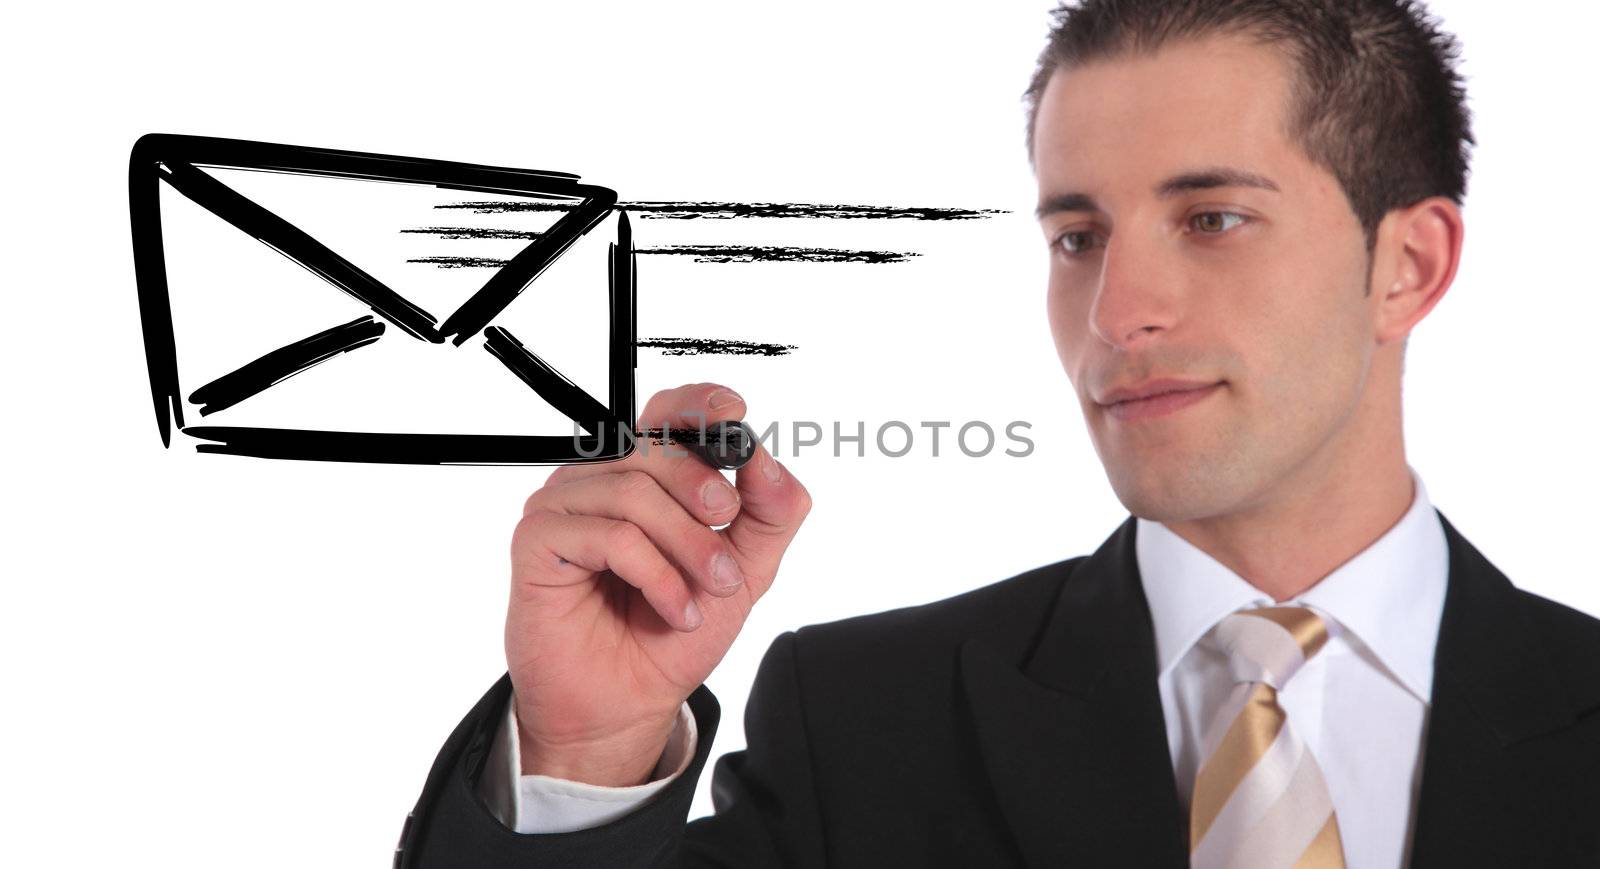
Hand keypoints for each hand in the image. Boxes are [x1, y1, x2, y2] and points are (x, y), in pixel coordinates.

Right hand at [505, 383, 811, 785]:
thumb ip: (768, 515)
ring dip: (688, 548)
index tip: (735, 415)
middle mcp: (599, 479)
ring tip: (707, 593)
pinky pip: (610, 536)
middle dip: (705, 496)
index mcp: (643, 474)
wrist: (629, 703)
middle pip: (655, 448)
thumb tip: (768, 462)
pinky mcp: (538, 540)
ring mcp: (563, 505)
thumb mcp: (744, 572)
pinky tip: (674, 610)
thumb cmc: (672, 633)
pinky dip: (656, 576)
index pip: (665, 412)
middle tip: (730, 539)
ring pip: (635, 494)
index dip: (698, 405)